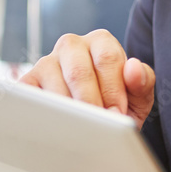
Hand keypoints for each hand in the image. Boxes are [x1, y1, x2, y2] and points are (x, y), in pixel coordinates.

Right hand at [20, 29, 155, 128]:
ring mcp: (47, 61)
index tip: (118, 115)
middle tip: (100, 126)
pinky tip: (56, 127)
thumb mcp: (138, 97)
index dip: (113, 90)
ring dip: (69, 112)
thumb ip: (142, 82)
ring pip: (55, 85)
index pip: (107, 58)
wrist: (97, 124)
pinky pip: (32, 96)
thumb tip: (133, 68)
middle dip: (91, 103)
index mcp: (101, 41)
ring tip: (81, 130)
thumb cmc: (118, 105)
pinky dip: (44, 113)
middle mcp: (71, 45)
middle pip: (79, 71)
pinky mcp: (28, 81)